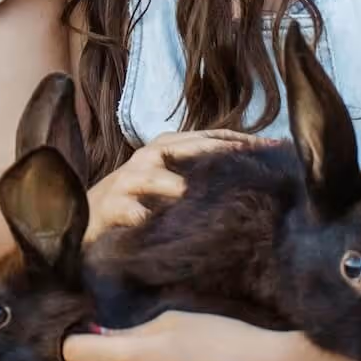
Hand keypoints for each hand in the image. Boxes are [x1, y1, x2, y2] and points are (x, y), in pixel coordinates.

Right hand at [85, 130, 250, 239]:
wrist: (87, 220)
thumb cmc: (138, 202)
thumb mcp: (170, 183)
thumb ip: (200, 175)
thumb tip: (250, 174)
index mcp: (164, 148)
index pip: (207, 137)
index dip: (239, 141)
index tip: (273, 148)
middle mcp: (146, 158)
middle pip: (184, 147)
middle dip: (219, 152)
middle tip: (251, 162)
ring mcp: (125, 181)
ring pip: (152, 175)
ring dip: (173, 184)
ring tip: (192, 194)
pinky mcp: (109, 207)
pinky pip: (129, 210)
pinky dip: (142, 215)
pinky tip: (155, 223)